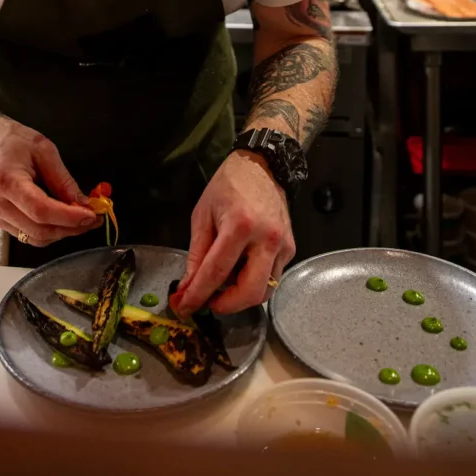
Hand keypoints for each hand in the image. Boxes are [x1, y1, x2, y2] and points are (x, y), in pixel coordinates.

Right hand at [0, 113, 99, 246]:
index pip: (41, 210)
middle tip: (94, 219)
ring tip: (81, 219)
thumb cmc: (12, 140)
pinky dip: (49, 231)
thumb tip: (84, 204)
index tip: (92, 214)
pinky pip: (27, 234)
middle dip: (71, 228)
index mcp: (7, 181)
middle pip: (39, 230)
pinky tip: (62, 219)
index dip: (69, 217)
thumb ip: (63, 180)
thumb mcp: (43, 149)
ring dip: (62, 232)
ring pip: (34, 238)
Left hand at [172, 152, 294, 316]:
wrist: (262, 167)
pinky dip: (253, 282)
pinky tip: (239, 269)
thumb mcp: (203, 214)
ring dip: (240, 296)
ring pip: (265, 291)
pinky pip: (272, 278)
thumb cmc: (228, 186)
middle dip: (226, 305)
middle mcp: (265, 239)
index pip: (216, 272)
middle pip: (250, 292)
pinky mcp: (290, 249)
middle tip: (209, 301)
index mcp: (239, 226)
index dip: (198, 294)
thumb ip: (196, 253)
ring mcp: (282, 245)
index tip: (184, 307)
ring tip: (223, 284)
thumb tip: (188, 286)